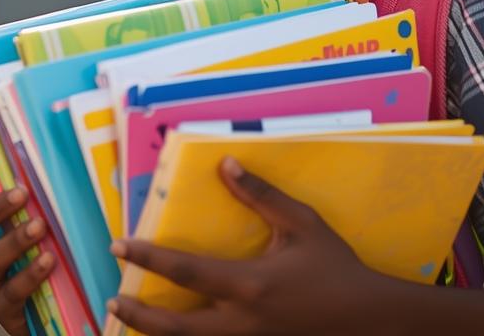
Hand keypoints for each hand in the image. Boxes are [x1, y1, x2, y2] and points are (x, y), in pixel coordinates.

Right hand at [0, 177, 55, 335]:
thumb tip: (20, 177)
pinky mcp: (4, 311)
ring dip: (14, 240)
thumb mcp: (34, 243)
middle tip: (22, 194)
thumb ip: (26, 216)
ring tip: (39, 227)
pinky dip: (30, 275)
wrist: (48, 320)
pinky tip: (47, 261)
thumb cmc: (39, 273)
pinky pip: (13, 291)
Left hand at [107, 157, 406, 335]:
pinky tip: (176, 332)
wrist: (370, 319)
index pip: (185, 271)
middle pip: (176, 327)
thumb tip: (226, 165)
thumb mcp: (302, 225)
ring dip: (158, 335)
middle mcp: (243, 321)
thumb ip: (261, 196)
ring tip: (132, 321)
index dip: (147, 258)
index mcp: (250, 284)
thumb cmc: (336, 268)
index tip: (118, 246)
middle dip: (139, 317)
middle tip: (113, 302)